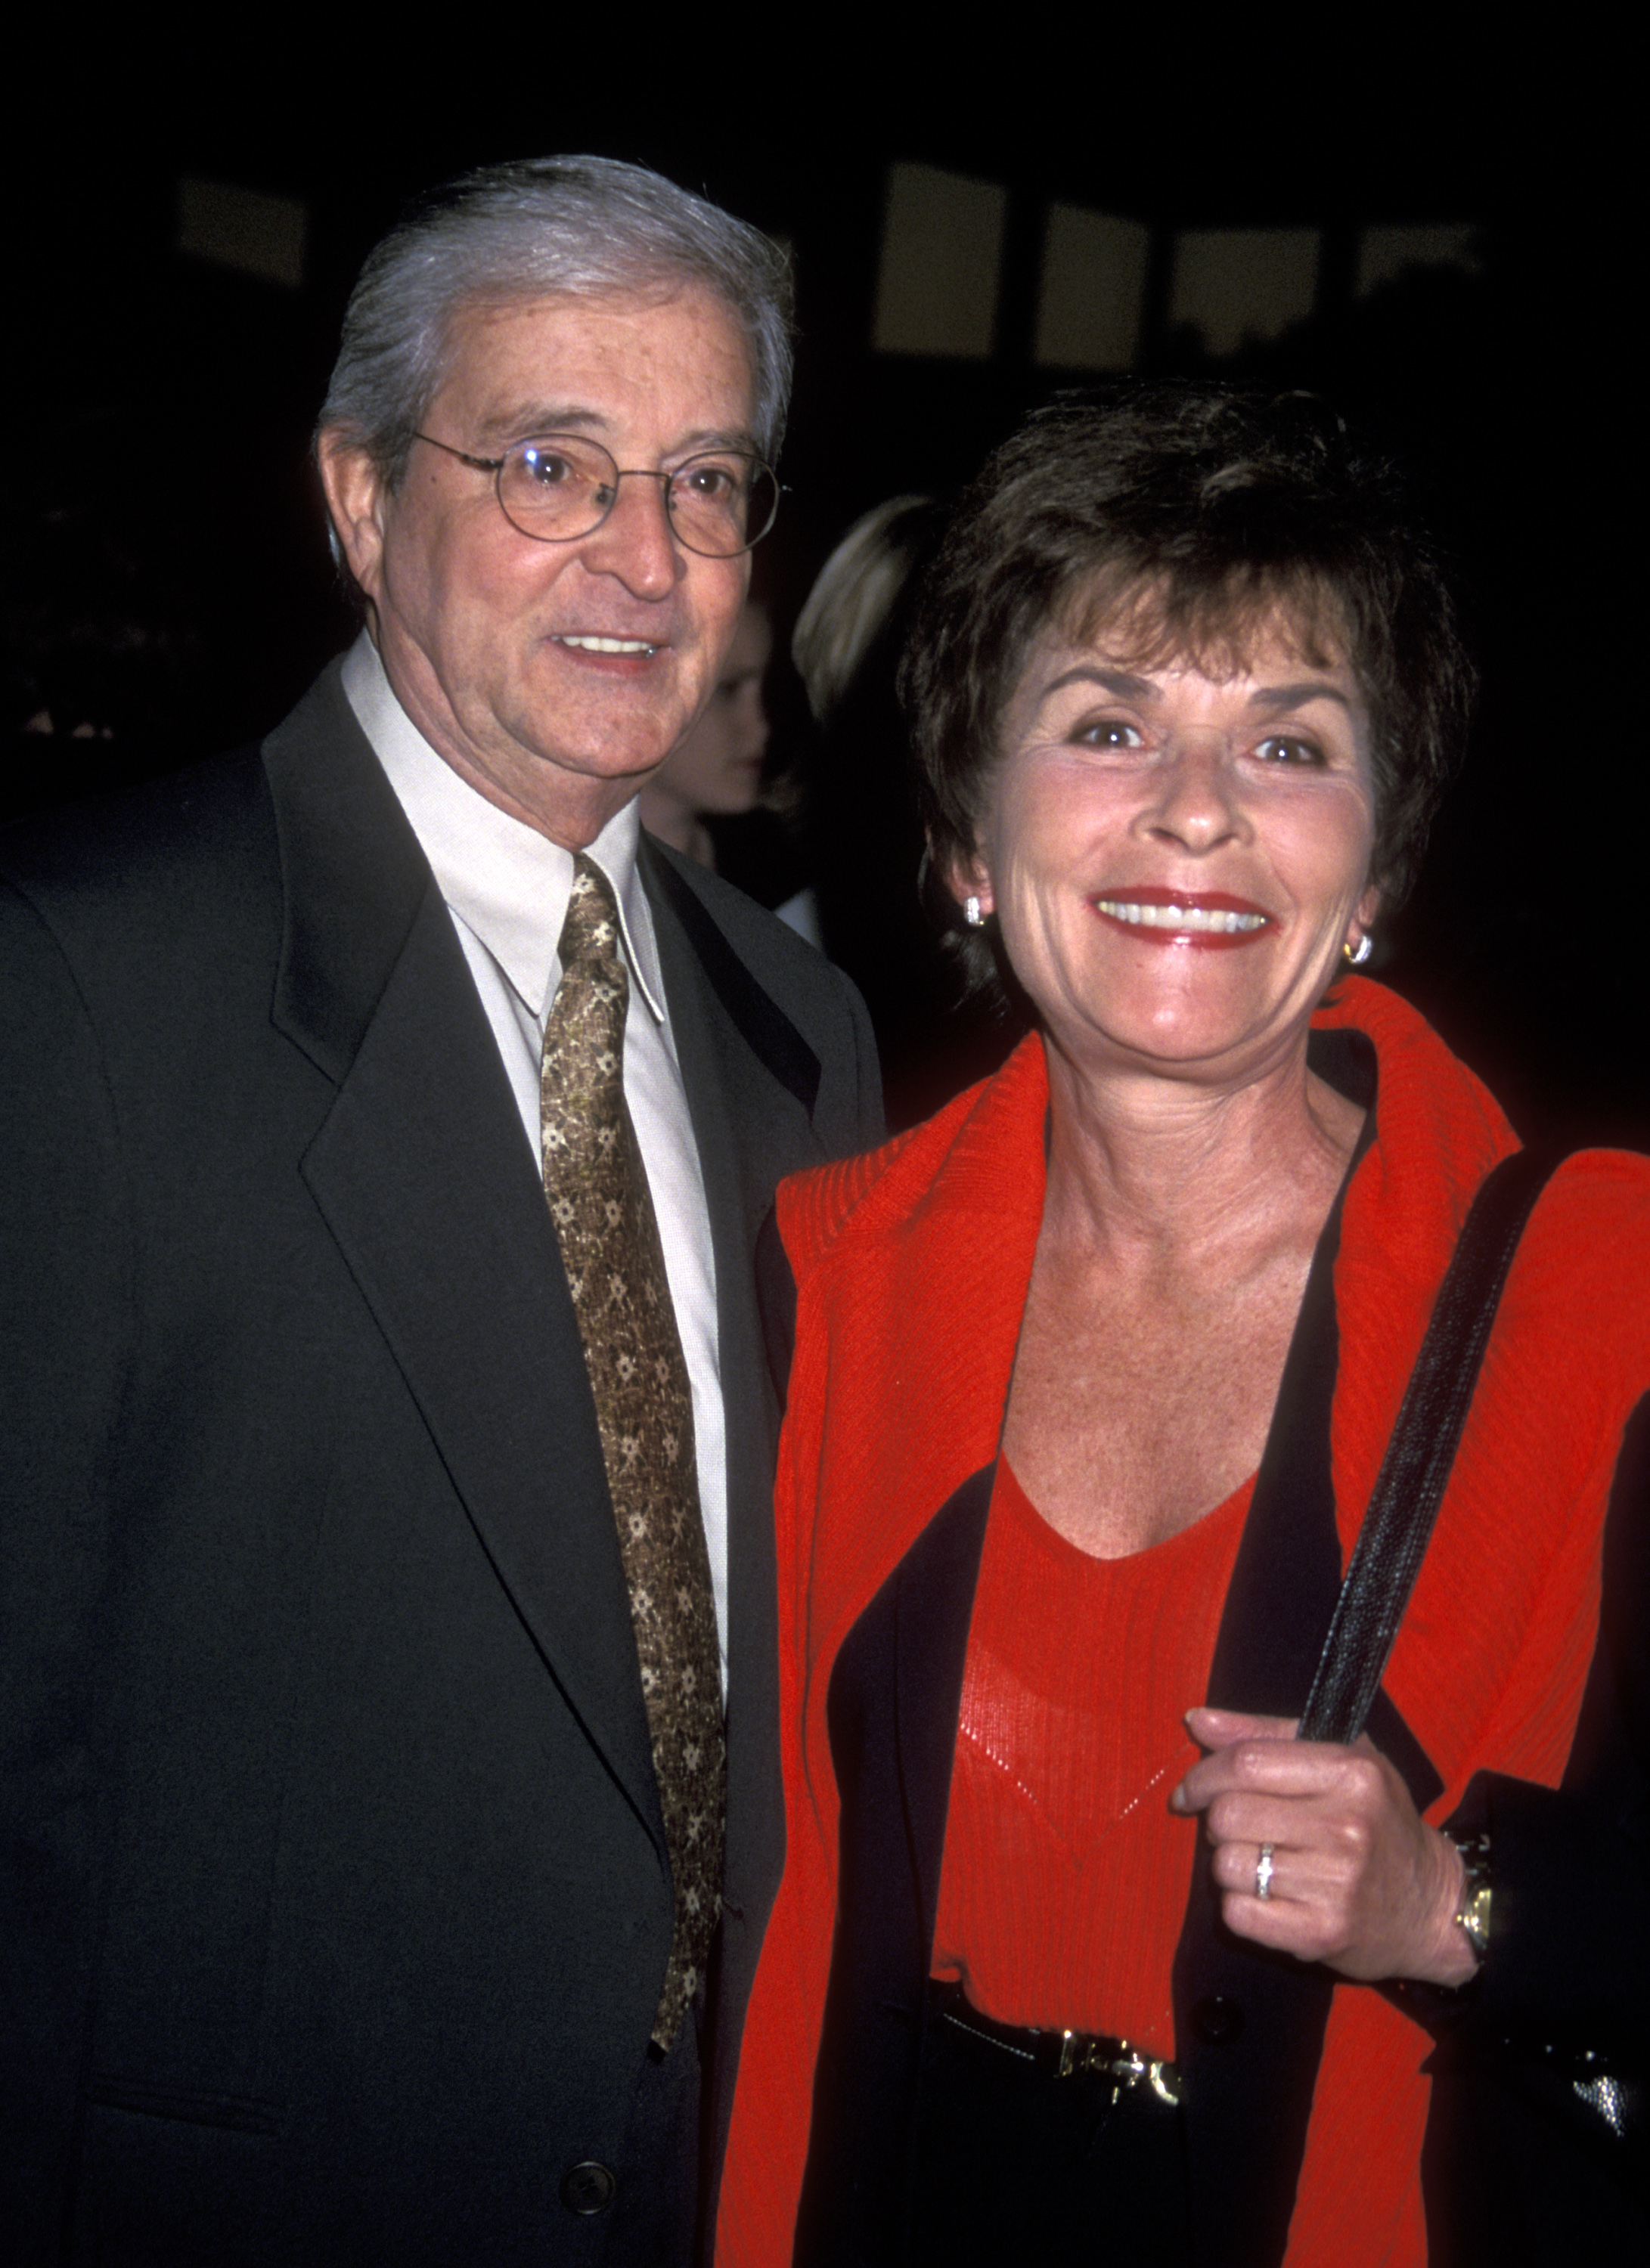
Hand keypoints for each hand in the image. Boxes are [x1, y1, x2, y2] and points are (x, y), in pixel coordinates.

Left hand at [1169, 1707, 1476, 1987]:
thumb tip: (1195, 1719)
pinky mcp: (1323, 1933)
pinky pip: (1238, 1913)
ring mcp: (1337, 1884)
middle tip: (1238, 1829)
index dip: (1203, 1774)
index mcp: (1351, 1772)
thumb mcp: (1341, 1759)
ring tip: (1263, 1863)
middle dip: (1216, 1821)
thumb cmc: (1377, 1821)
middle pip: (1228, 1814)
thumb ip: (1263, 1733)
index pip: (1246, 1763)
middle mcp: (1346, 1827)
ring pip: (1227, 1865)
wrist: (1433, 1906)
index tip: (1190, 1790)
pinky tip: (1268, 1897)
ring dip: (1230, 1864)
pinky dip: (1239, 1905)